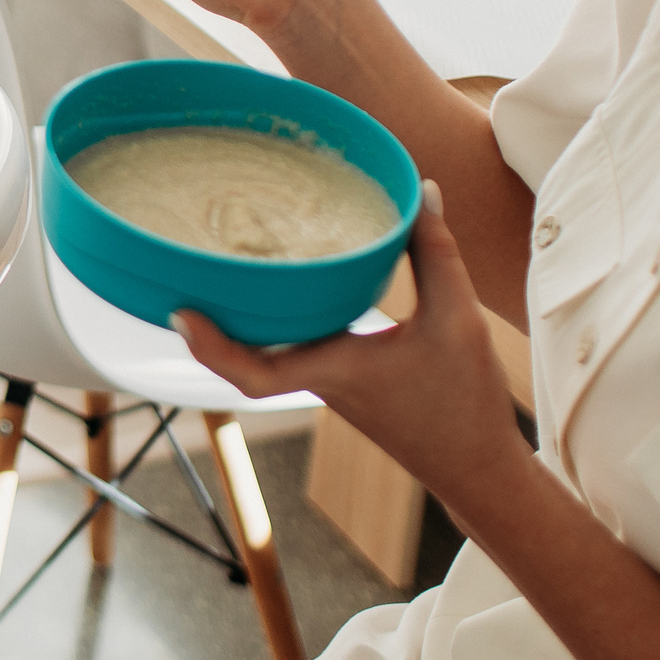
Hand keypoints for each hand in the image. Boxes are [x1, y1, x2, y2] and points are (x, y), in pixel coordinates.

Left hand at [172, 181, 532, 505]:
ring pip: (269, 351)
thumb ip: (436, 253)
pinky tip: (285, 287)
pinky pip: (296, 350)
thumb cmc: (465, 401)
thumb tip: (420, 191)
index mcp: (336, 369)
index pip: (254, 373)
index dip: (210, 347)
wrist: (479, 468)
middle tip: (184, 269)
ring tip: (221, 267)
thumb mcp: (458, 317)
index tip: (179, 313)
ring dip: (243, 321)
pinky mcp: (344, 383)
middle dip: (212, 321)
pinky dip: (280, 324)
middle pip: (246, 356)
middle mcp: (322, 379)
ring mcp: (330, 385)